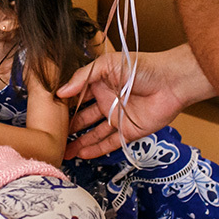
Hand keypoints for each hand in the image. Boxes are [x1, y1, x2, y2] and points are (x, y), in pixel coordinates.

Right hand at [58, 46, 213, 159]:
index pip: (77, 96)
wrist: (171, 81)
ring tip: (62, 151)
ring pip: (93, 132)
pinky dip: (96, 149)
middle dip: (67, 127)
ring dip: (78, 142)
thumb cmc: (142, 67)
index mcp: (100, 83)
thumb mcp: (107, 65)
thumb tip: (61, 91)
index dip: (63, 105)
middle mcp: (107, 101)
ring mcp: (117, 117)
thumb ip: (83, 77)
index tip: (47, 113)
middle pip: (82, 117)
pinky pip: (109, 143)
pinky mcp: (129, 131)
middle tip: (51, 136)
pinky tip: (82, 154)